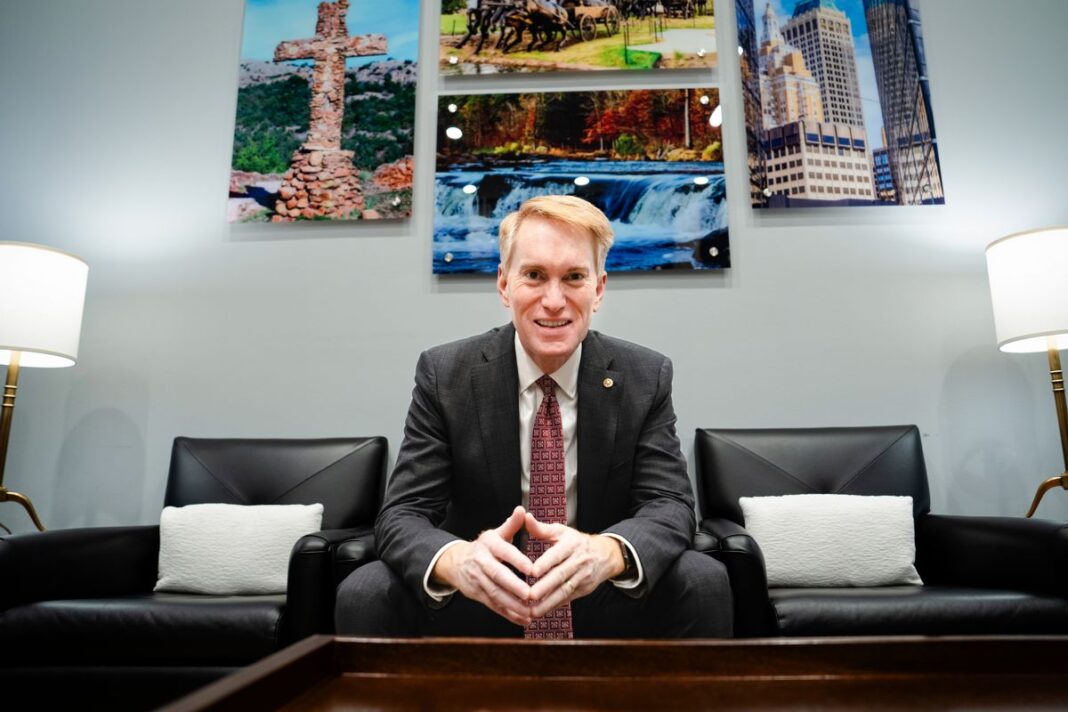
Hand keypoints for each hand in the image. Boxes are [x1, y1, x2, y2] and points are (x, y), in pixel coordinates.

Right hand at [432, 506, 534, 625]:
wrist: (455, 562)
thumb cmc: (484, 547)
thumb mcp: (496, 533)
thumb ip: (512, 524)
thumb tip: (522, 510)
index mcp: (489, 545)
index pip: (504, 552)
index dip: (517, 560)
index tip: (532, 569)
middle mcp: (482, 563)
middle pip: (498, 576)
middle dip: (514, 587)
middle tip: (530, 594)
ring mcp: (478, 580)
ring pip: (496, 594)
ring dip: (513, 605)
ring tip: (531, 611)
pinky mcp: (478, 595)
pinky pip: (494, 606)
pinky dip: (509, 614)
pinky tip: (524, 619)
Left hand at [525, 512, 624, 618]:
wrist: (604, 554)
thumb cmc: (576, 542)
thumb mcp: (561, 532)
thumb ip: (541, 528)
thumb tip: (525, 517)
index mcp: (571, 544)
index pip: (557, 554)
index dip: (545, 563)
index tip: (531, 571)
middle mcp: (578, 561)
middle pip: (561, 575)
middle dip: (545, 587)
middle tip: (529, 595)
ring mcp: (582, 576)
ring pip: (564, 590)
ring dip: (548, 602)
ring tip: (533, 611)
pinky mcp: (584, 589)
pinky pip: (568, 599)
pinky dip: (555, 606)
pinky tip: (542, 612)